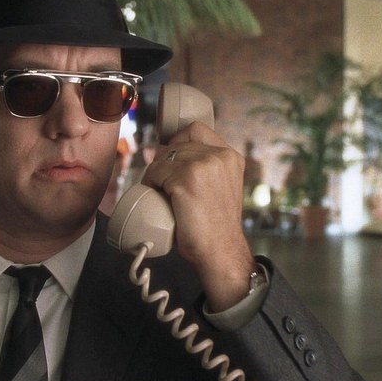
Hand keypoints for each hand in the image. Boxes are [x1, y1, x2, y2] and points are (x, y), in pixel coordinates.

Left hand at [141, 122, 255, 311]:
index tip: (171, 161)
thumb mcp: (222, 186)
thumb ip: (209, 169)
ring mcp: (203, 166)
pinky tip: (155, 195)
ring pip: (164, 157)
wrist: (220, 251)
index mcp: (230, 156)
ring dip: (155, 173)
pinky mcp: (187, 180)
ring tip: (158, 191)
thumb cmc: (216, 226)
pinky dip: (151, 183)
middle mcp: (220, 156)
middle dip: (164, 160)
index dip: (177, 143)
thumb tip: (174, 154)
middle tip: (161, 182)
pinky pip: (156, 172)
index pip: (195, 130)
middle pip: (176, 143)